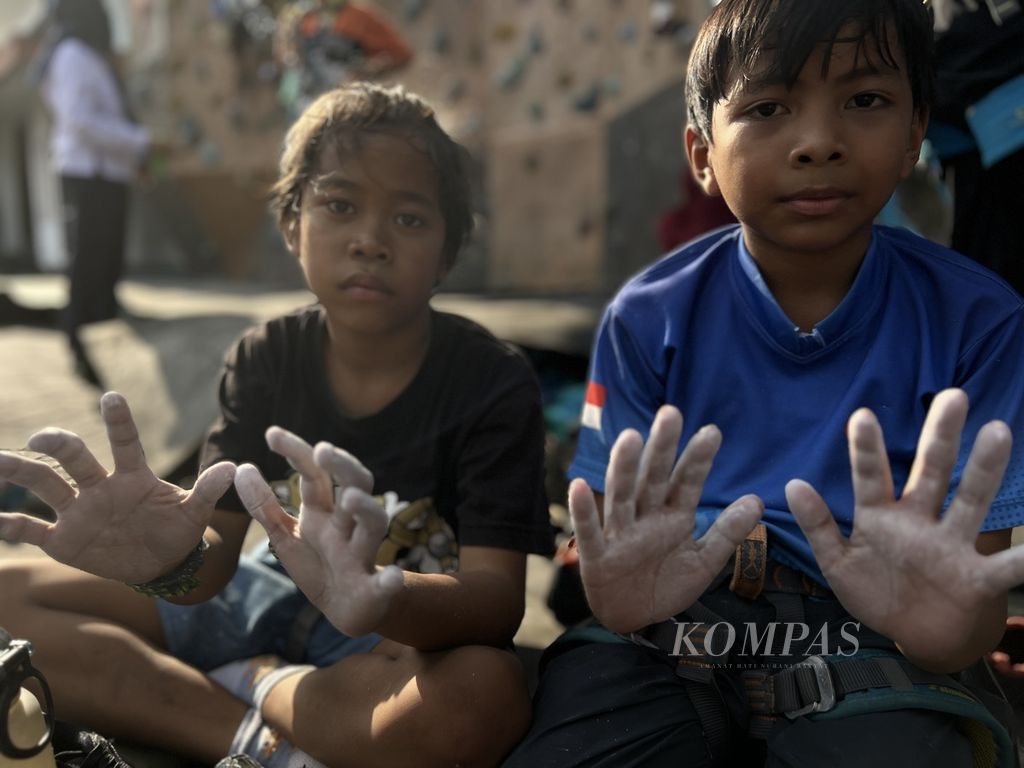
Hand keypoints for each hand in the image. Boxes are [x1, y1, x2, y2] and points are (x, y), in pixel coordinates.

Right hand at [0, 392, 234, 582]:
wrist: (161, 564)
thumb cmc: (177, 530)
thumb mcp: (195, 513)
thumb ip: (208, 491)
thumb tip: (234, 468)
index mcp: (133, 477)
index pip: (125, 443)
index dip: (118, 421)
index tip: (112, 396)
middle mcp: (100, 487)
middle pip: (74, 459)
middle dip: (59, 445)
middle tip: (43, 439)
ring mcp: (78, 511)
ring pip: (44, 485)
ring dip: (20, 472)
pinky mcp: (63, 539)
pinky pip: (32, 531)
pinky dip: (11, 526)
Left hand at [234, 427, 402, 636]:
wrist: (345, 609)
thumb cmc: (318, 565)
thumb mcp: (285, 535)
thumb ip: (265, 506)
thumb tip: (241, 468)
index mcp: (324, 512)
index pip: (315, 474)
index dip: (297, 453)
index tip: (271, 434)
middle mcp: (347, 526)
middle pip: (356, 486)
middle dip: (344, 467)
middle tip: (324, 451)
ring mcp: (362, 554)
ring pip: (374, 525)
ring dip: (367, 510)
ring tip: (352, 498)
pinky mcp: (374, 589)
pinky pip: (387, 583)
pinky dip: (391, 581)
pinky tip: (391, 578)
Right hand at [571, 406, 762, 633]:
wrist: (637, 621)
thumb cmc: (667, 585)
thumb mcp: (704, 560)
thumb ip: (727, 531)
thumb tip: (759, 499)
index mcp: (671, 516)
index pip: (685, 482)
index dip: (697, 459)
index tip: (713, 432)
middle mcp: (645, 518)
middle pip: (652, 478)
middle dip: (662, 448)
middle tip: (671, 413)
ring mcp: (620, 535)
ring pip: (622, 496)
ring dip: (624, 467)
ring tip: (630, 438)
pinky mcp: (597, 558)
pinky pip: (590, 532)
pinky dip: (583, 511)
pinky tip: (579, 486)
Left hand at [787, 388, 1021, 666]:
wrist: (914, 635)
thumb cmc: (875, 591)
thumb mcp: (837, 562)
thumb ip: (818, 526)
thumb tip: (792, 484)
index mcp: (881, 517)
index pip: (872, 477)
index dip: (866, 450)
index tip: (862, 415)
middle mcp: (920, 522)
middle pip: (932, 472)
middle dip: (941, 436)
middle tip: (953, 396)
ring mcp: (951, 546)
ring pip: (971, 501)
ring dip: (985, 469)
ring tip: (998, 430)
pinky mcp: (977, 578)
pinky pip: (1007, 565)